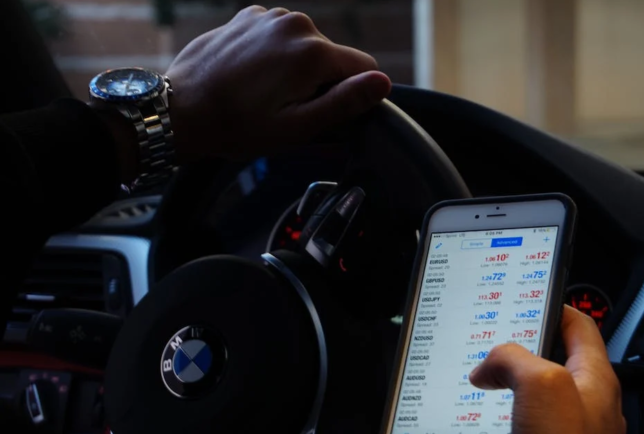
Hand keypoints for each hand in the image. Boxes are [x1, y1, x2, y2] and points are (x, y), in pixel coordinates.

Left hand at [166, 6, 391, 159]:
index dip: (351, 95)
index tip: (322, 112)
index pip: (364, 68)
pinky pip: (279, 36)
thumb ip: (345, 103)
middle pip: (333, 57)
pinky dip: (273, 54)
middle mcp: (295, 24)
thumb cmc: (237, 126)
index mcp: (312, 53)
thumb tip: (382, 82)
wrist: (180, 109)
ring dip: (296, 68)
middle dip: (320, 81)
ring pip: (307, 46)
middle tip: (286, 108)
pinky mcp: (249, 16)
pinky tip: (251, 76)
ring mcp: (269, 16)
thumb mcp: (297, 127)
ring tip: (264, 93)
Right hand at [469, 306, 624, 433]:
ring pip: (539, 391)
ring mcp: (572, 432)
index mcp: (594, 377)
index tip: (526, 294)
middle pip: (555, 356)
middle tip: (494, 339)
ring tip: (486, 376)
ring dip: (512, 380)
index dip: (553, 303)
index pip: (579, 324)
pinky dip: (509, 412)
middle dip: (523, 345)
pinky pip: (530, 422)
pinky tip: (492, 417)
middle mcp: (587, 402)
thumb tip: (491, 363)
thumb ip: (515, 358)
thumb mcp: (541, 386)